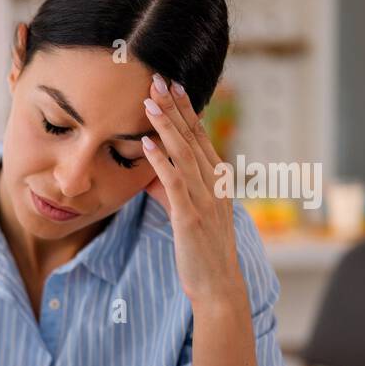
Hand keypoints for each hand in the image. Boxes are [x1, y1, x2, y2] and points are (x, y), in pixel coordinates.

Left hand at [140, 74, 245, 309]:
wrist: (217, 286)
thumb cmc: (200, 252)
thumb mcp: (186, 214)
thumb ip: (170, 190)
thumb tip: (149, 174)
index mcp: (218, 180)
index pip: (200, 137)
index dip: (186, 111)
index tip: (173, 86)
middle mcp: (216, 184)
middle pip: (194, 137)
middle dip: (176, 107)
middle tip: (159, 79)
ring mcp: (205, 199)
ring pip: (184, 154)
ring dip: (166, 126)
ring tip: (149, 101)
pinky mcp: (190, 217)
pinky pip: (174, 183)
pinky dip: (161, 161)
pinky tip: (146, 144)